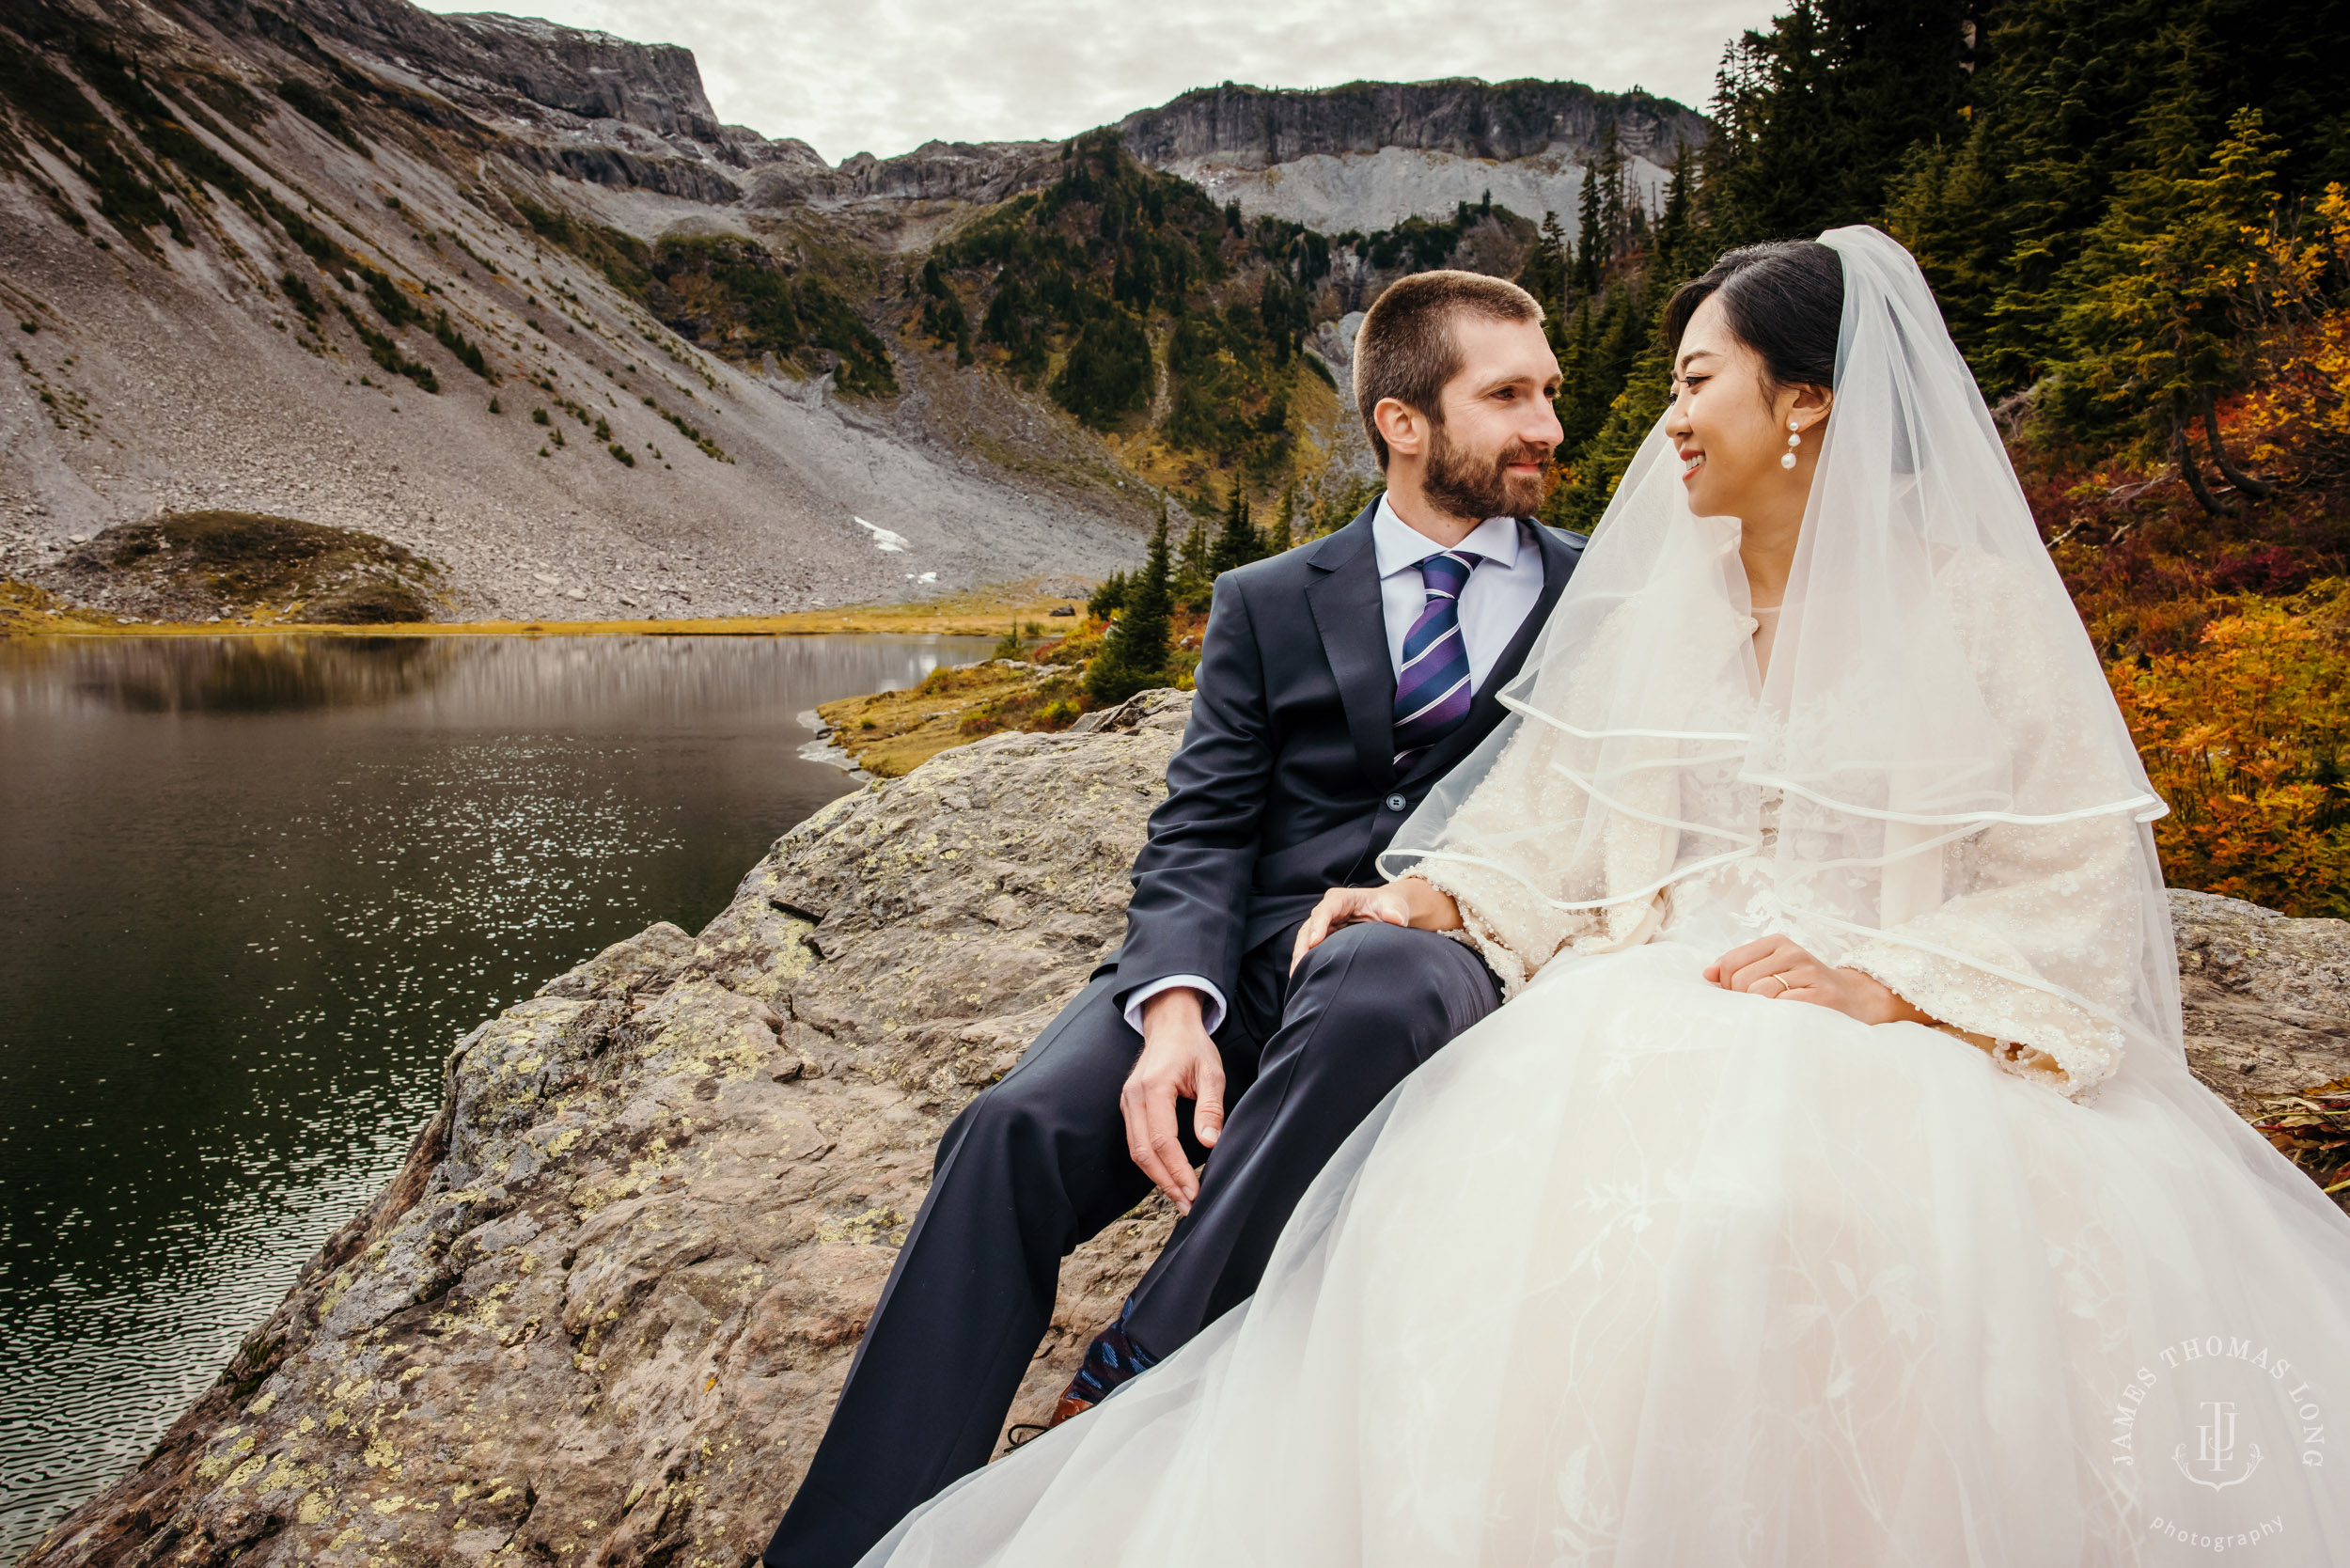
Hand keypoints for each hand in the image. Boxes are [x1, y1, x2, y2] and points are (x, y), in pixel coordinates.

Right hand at [1121, 988, 1223, 1213]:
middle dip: (1166, 1182)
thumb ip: (1211, 1106)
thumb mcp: (1212, 1072)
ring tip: (1180, 1198)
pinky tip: (1168, 1177)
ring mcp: (1127, 1102)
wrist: (1169, 1025)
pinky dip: (1150, 1163)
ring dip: (1157, 1177)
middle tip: (1188, 1205)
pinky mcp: (1129, 1107)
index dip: (1178, 1170)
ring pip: (1136, 1150)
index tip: (1195, 1190)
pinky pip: (1135, 1141)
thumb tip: (1210, 1142)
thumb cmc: (1192, 1047)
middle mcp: (1134, 1097)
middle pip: (1144, 1151)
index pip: (1163, 1139)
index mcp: (1154, 1087)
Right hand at [1290, 878, 1462, 972]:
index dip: (1318, 926)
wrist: (1388, 913)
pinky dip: (1306, 962)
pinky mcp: (1324, 938)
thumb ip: (1394, 911)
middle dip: (1303, 947)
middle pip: (1309, 927)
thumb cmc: (1388, 906)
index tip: (1315, 942)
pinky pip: (1311, 950)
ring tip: (1296, 977)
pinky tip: (1303, 978)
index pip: (1325, 910)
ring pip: (1306, 940)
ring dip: (1300, 957)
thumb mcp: (1394, 906)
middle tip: (1299, 966)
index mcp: (1341, 899)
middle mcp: (1327, 911)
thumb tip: (1396, 920)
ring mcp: (1324, 925)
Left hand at [1705, 934, 1933, 1026]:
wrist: (1856, 998)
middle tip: (1755, 1010)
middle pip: (1741, 980)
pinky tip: (1781, 1020)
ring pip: (1759, 993)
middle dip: (1740, 1000)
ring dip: (1757, 1010)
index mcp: (1778, 943)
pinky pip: (1782, 1007)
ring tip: (1769, 1015)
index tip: (1737, 997)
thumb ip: (1740, 968)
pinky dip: (1774, 1017)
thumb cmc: (1805, 986)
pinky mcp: (1821, 996)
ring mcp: (1809, 974)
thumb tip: (1707, 974)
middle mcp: (1793, 953)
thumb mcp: (1773, 968)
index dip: (1727, 986)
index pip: (1732, 962)